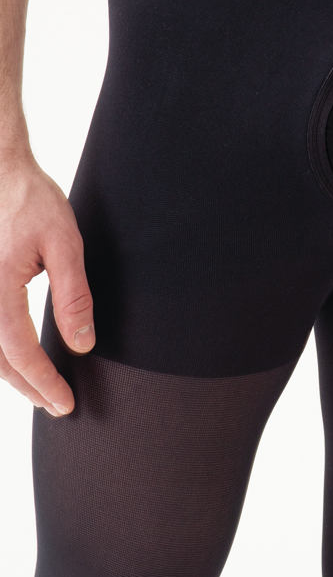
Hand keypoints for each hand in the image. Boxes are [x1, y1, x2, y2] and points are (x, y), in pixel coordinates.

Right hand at [0, 155, 93, 416]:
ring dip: (11, 375)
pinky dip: (0, 353)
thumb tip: (82, 343)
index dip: (45, 382)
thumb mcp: (65, 244)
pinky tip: (19, 359)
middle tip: (57, 406)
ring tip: (41, 390)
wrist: (0, 171)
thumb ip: (74, 296)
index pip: (21, 353)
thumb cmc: (32, 201)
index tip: (67, 403)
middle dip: (28, 388)